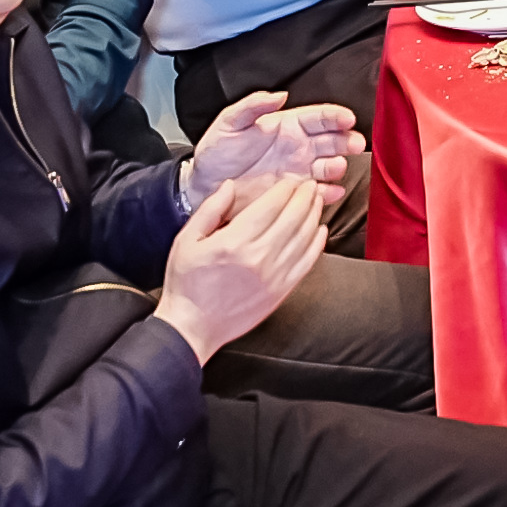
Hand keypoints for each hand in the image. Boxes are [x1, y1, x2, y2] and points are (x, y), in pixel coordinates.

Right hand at [152, 171, 326, 362]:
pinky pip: (308, 262)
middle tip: (310, 184)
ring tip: (316, 201)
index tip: (290, 179)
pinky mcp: (281, 291)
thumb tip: (230, 185)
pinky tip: (320, 230)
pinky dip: (318, 243)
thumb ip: (210, 209)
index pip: (271, 205)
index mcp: (234, 242)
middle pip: (293, 217)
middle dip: (305, 196)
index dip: (285, 188)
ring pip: (305, 237)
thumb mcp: (187, 241)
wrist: (193, 327)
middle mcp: (258, 257)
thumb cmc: (186, 284)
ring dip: (314, 215)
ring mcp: (273, 276)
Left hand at [190, 88, 360, 196]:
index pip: (318, 117)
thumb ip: (252, 106)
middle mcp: (298, 148)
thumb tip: (279, 95)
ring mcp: (299, 172)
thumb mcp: (229, 123)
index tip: (348, 118)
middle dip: (346, 140)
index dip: (335, 116)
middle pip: (331, 141)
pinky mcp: (294, 195)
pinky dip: (328, 193)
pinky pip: (318, 194)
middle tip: (355, 143)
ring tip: (338, 167)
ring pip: (329, 166)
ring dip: (338, 166)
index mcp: (287, 126)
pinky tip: (332, 192)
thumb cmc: (216, 153)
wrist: (204, 187)